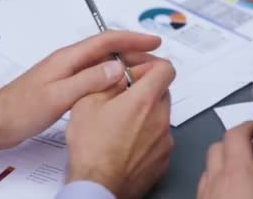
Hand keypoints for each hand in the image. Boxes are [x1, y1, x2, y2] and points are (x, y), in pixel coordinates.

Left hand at [0, 31, 161, 164]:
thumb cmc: (19, 108)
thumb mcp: (58, 96)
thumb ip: (89, 80)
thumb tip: (117, 67)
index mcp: (67, 58)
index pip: (106, 40)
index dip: (132, 39)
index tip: (153, 42)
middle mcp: (67, 62)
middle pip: (106, 50)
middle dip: (133, 52)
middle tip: (155, 62)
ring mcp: (64, 74)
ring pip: (101, 63)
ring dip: (123, 65)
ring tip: (142, 74)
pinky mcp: (61, 87)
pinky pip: (92, 77)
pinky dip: (110, 78)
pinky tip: (115, 88)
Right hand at [66, 58, 175, 197]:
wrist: (98, 186)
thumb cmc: (91, 149)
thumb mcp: (87, 102)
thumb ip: (106, 80)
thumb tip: (117, 71)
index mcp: (143, 100)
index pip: (165, 68)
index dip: (149, 65)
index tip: (135, 70)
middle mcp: (160, 118)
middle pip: (162, 91)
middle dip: (144, 88)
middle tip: (121, 96)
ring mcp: (164, 140)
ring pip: (160, 115)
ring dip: (145, 113)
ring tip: (119, 123)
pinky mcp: (163, 159)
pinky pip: (159, 137)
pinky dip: (146, 135)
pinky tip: (125, 142)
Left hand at [197, 122, 252, 198]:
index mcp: (237, 175)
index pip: (235, 136)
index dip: (249, 127)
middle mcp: (215, 181)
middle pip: (220, 147)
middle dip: (239, 144)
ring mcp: (204, 194)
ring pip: (211, 168)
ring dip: (228, 164)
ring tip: (251, 175)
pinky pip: (207, 186)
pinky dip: (220, 182)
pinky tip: (236, 194)